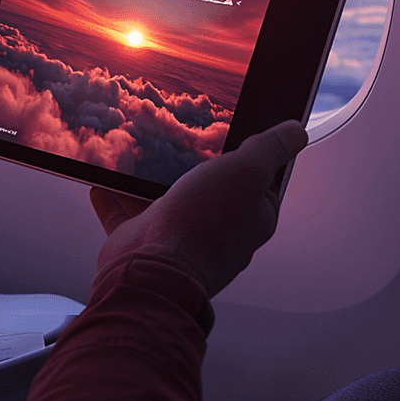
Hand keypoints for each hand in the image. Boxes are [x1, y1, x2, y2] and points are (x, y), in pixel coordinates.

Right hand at [89, 120, 308, 298]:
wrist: (153, 268)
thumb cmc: (204, 224)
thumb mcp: (248, 172)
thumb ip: (270, 150)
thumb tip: (295, 131)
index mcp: (250, 217)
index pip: (260, 184)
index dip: (256, 159)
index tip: (247, 133)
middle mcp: (215, 228)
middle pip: (210, 191)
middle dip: (200, 168)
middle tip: (191, 138)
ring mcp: (176, 234)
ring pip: (165, 199)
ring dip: (154, 179)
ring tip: (144, 152)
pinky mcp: (139, 239)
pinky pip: (124, 214)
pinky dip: (113, 197)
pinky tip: (104, 182)